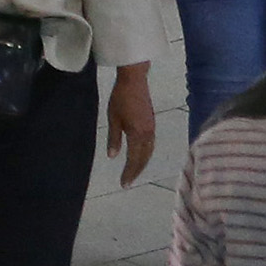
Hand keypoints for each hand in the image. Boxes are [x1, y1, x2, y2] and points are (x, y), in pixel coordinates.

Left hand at [107, 64, 157, 185]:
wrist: (135, 81)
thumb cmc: (120, 98)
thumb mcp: (113, 118)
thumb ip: (114, 138)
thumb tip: (113, 156)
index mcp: (138, 134)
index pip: (134, 159)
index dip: (129, 172)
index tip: (124, 184)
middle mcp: (148, 134)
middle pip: (144, 158)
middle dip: (136, 171)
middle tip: (128, 182)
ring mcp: (152, 129)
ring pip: (149, 152)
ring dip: (142, 164)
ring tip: (133, 173)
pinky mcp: (152, 124)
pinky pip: (150, 145)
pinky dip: (145, 154)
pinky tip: (140, 156)